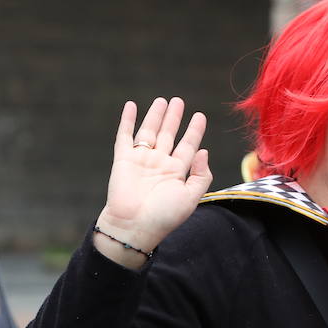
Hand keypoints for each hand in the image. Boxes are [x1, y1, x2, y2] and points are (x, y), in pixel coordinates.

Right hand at [94, 98, 211, 267]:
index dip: (194, 131)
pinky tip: (131, 106)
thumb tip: (204, 151)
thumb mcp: (191, 198)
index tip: (200, 116)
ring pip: (150, 132)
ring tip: (162, 100)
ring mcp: (141, 160)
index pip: (188, 146)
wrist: (133, 227)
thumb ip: (201, 176)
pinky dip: (128, 120)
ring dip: (155, 116)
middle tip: (179, 101)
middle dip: (174, 118)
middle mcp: (160, 163)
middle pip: (169, 134)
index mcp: (177, 172)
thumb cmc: (163, 216)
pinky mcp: (123, 159)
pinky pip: (125, 136)